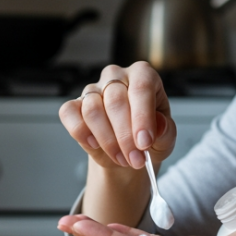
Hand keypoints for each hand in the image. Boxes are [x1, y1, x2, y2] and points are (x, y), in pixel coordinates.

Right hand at [59, 62, 175, 170]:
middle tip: (136, 159)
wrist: (127, 151)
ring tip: (122, 158)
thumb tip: (159, 124)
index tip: (144, 142)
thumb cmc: (148, 137)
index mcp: (143, 75)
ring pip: (92, 109)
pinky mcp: (74, 104)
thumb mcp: (166, 138)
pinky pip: (70, 113)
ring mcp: (93, 89)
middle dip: (125, 136)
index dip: (142, 116)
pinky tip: (95, 145)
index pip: (141, 87)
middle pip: (115, 100)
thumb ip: (166, 131)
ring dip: (107, 140)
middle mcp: (117, 76)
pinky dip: (81, 132)